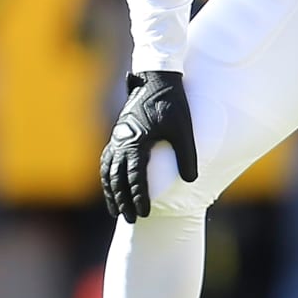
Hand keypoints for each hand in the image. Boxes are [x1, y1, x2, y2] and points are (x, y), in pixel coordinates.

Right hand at [100, 71, 197, 222]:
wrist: (157, 78)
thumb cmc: (173, 103)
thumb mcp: (183, 129)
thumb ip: (186, 155)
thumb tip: (190, 180)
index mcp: (137, 142)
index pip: (134, 177)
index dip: (138, 197)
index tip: (144, 212)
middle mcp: (122, 141)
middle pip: (117, 178)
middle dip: (123, 200)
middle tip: (131, 219)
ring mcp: (117, 136)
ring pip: (108, 170)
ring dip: (111, 191)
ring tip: (116, 210)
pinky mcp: (119, 132)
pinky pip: (107, 159)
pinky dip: (107, 175)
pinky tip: (110, 186)